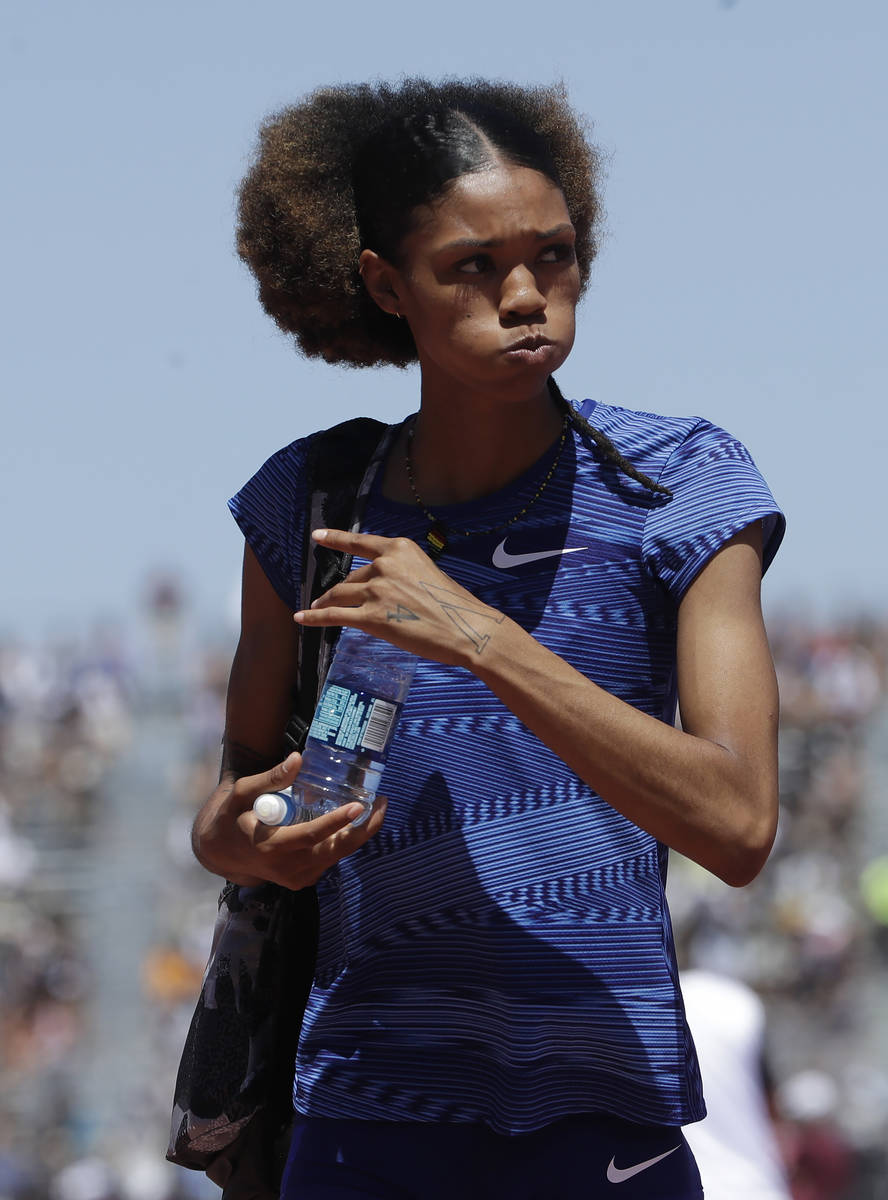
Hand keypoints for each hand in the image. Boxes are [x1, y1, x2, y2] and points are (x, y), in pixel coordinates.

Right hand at [194, 752, 387, 889]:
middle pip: (334, 851)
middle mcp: (287, 868)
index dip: (336, 822)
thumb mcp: (243, 793)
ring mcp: (297, 877)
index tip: (359, 805)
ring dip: (358, 834)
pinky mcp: (303, 880)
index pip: (310, 836)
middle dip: (363, 830)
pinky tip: (356, 821)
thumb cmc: (232, 816)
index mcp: (270, 846)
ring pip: (336, 856)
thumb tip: (298, 759)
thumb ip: (271, 778)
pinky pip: (330, 860)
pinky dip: (344, 842)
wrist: (220, 852)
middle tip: (383, 804)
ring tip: (377, 806)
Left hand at [294, 528, 507, 665]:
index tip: (317, 536)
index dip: (335, 538)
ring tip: (315, 608)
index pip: (359, 542)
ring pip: (340, 595)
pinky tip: (302, 619)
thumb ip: (401, 574)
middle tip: (331, 599)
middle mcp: (385, 565)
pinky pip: (335, 615)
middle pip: (351, 577)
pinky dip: (315, 617)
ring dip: (325, 602)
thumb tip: (379, 586)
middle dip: (342, 589)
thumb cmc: (454, 606)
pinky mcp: (372, 617)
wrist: (467, 628)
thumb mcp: (427, 573)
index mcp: (399, 549)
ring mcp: (377, 590)